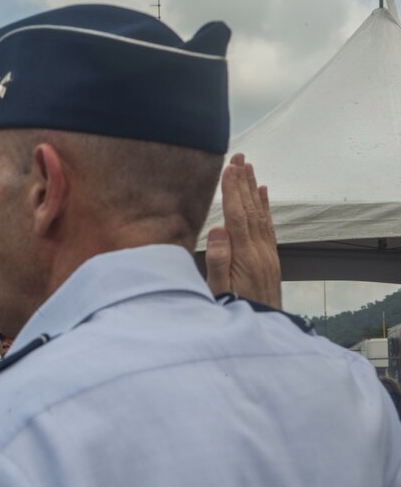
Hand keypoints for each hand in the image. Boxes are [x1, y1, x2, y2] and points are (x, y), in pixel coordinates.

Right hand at [206, 153, 281, 308]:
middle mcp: (259, 250)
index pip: (237, 216)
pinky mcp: (269, 257)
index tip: (229, 169)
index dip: (232, 191)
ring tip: (249, 168)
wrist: (262, 328)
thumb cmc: (234, 310)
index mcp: (244, 256)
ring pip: (260, 214)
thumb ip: (219, 260)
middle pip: (251, 209)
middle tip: (240, 158)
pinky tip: (262, 193)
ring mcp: (266, 253)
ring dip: (253, 189)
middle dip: (244, 182)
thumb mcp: (219, 290)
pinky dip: (264, 206)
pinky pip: (267, 226)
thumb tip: (218, 229)